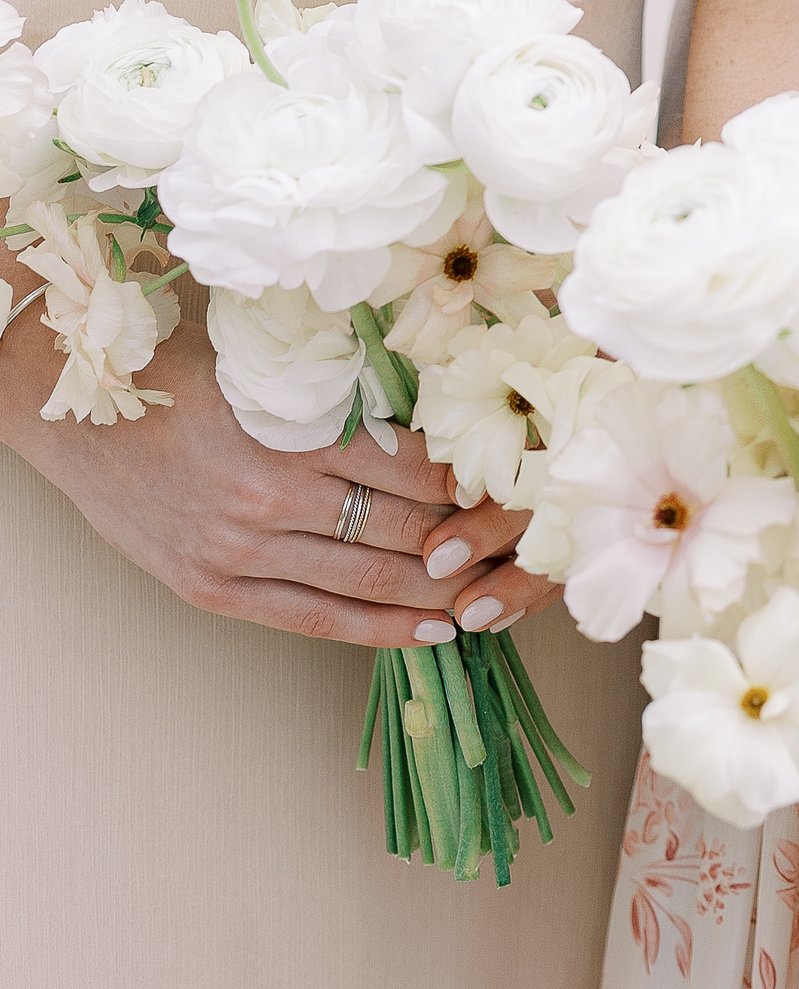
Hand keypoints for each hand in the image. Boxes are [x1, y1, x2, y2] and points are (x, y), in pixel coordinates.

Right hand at [0, 296, 553, 644]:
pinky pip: (316, 621)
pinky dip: (382, 629)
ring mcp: (240, 551)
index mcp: (292, 429)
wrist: (78, 404)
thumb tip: (445, 396)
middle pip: (404, 530)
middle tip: (530, 539)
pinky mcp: (213, 589)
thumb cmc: (185, 363)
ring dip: (442, 591)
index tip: (520, 478)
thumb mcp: (276, 358)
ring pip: (369, 583)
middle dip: (475, 541)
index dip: (475, 479)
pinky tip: (433, 629)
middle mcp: (270, 498)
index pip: (414, 465)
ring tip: (498, 590)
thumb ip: (351, 384)